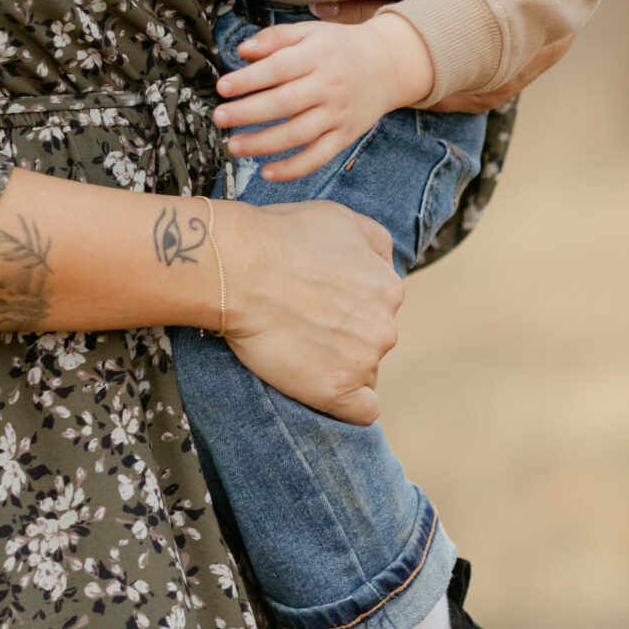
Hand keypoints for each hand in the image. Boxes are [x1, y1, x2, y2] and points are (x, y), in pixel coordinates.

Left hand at [213, 11, 433, 179]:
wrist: (387, 65)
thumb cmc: (339, 47)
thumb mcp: (310, 31)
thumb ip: (276, 38)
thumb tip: (242, 51)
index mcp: (318, 56)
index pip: (278, 69)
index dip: (248, 80)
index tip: (222, 87)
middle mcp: (329, 86)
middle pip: (284, 103)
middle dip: (248, 113)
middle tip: (220, 118)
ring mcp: (339, 114)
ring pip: (298, 134)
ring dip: (263, 143)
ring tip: (233, 145)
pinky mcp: (345, 136)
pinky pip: (318, 157)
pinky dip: (293, 169)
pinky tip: (267, 173)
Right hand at [215, 196, 400, 422]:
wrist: (238, 268)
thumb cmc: (280, 237)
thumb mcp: (340, 217)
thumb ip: (374, 242)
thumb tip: (385, 264)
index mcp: (389, 287)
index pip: (380, 309)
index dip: (349, 309)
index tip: (319, 306)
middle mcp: (386, 326)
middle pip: (373, 342)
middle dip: (346, 337)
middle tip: (304, 326)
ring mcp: (363, 361)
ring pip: (363, 373)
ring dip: (338, 366)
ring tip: (298, 349)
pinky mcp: (336, 390)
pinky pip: (361, 411)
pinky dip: (346, 405)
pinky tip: (323, 389)